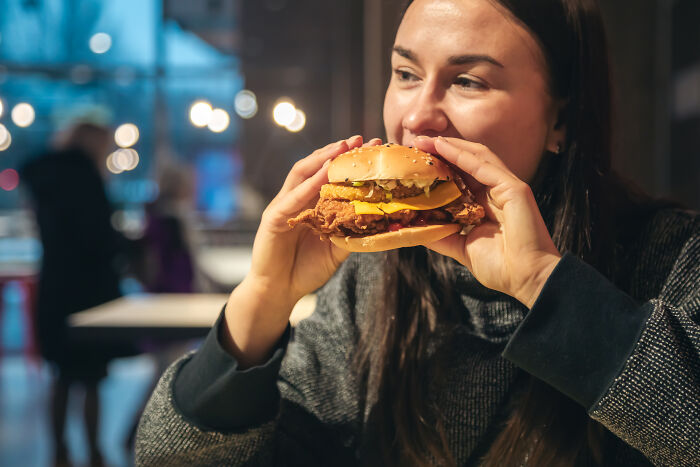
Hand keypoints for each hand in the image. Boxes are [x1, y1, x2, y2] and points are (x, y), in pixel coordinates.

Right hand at [249, 135, 381, 304]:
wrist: (279, 292)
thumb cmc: (306, 270)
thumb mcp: (336, 249)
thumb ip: (350, 231)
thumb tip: (378, 219)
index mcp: (311, 204)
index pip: (330, 176)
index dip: (349, 162)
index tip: (372, 149)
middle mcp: (296, 199)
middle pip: (316, 167)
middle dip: (337, 151)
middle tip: (360, 139)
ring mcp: (283, 206)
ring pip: (302, 174)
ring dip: (322, 159)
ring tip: (342, 147)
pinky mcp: (273, 218)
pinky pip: (292, 198)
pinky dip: (308, 185)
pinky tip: (323, 174)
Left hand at [414, 136, 561, 307]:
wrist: (526, 279)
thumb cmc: (501, 267)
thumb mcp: (460, 247)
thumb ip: (441, 235)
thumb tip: (415, 228)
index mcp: (485, 205)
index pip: (460, 177)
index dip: (439, 167)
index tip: (415, 162)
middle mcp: (495, 192)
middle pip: (466, 162)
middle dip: (441, 150)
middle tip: (416, 143)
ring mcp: (506, 188)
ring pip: (476, 157)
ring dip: (450, 146)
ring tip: (426, 141)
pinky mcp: (514, 188)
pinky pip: (485, 166)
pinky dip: (463, 155)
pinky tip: (443, 147)